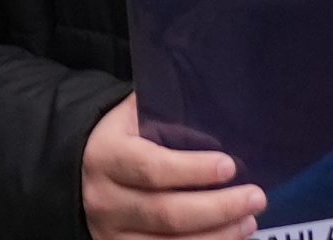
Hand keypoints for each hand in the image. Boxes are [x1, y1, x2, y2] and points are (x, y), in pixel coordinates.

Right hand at [76, 99, 259, 239]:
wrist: (78, 170)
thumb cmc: (120, 138)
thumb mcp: (131, 116)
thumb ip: (164, 111)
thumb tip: (214, 106)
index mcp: (107, 157)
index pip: (152, 168)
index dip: (192, 170)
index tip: (229, 166)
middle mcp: (105, 199)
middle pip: (166, 213)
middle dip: (217, 208)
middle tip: (255, 197)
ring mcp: (111, 233)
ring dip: (216, 236)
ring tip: (248, 220)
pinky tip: (228, 239)